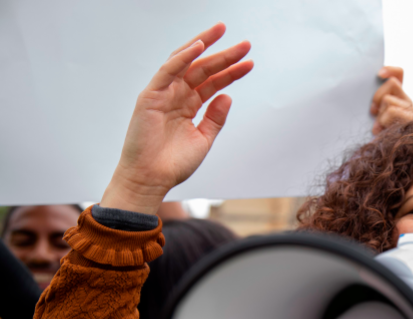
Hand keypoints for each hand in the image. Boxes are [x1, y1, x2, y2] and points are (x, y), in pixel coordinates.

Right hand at [100, 23, 253, 214]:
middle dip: (224, 55)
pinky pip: (167, 71)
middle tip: (245, 44)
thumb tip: (227, 96)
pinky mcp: (150, 96)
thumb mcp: (203, 139)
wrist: (151, 180)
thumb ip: (215, 118)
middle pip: (203, 69)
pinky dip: (182, 58)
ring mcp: (162, 94)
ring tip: (222, 32)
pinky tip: (198, 47)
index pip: (213, 83)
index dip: (231, 72)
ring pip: (186, 63)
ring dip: (204, 46)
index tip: (250, 62)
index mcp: (188, 106)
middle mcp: (176, 96)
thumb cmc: (173, 164)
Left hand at [370, 66, 412, 134]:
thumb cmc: (380, 136)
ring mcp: (410, 111)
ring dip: (380, 114)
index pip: (399, 75)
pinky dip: (382, 121)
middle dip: (378, 96)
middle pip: (392, 83)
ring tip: (379, 126)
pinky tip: (381, 131)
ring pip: (388, 100)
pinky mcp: (410, 120)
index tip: (379, 74)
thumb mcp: (375, 117)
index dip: (391, 70)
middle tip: (373, 111)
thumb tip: (370, 99)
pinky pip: (391, 111)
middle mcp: (407, 102)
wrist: (391, 156)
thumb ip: (375, 105)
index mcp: (399, 98)